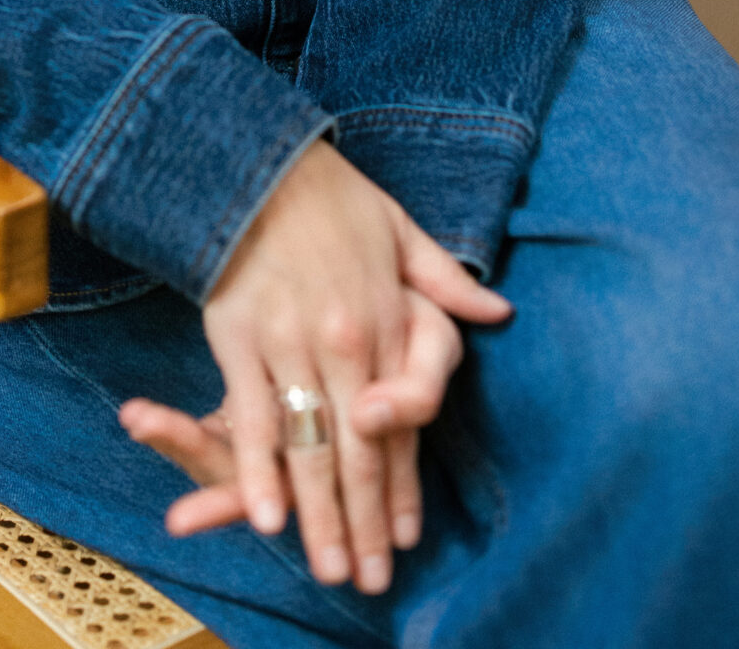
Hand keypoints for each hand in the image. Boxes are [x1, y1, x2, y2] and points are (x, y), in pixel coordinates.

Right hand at [119, 140, 510, 594]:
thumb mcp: (400, 230)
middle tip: (368, 580)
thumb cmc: (330, 195)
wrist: (257, 159)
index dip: (400, 487)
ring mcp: (293, 342)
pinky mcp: (240, 338)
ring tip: (328, 568)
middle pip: (359, 451)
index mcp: (389, 319)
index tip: (404, 538)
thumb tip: (497, 313)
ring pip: (311, 446)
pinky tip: (267, 515)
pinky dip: (259, 470)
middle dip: (363, 522)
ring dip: (318, 515)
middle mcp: (348, 340)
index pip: (402, 422)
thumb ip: (445, 282)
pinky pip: (253, 416)